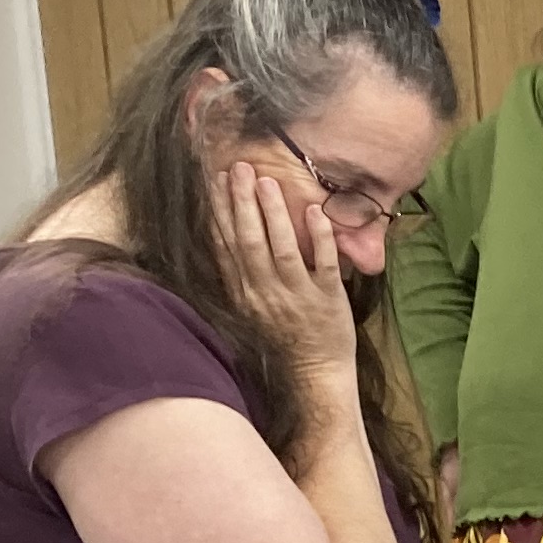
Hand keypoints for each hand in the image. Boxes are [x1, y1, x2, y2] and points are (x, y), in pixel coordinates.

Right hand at [212, 156, 358, 385]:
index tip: (215, 180)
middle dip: (242, 202)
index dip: (219, 211)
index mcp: (243, 292)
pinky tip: (314, 211)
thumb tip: (223, 235)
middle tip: (240, 167)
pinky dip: (318, 236)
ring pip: (281, 249)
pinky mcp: (328, 298)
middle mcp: (265, 292)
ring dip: (274, 213)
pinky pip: (323, 263)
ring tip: (267, 181)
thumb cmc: (283, 336)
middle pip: (248, 241)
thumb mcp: (250, 306)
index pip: (225, 245)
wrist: (314, 374)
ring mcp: (297, 295)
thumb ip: (239, 274)